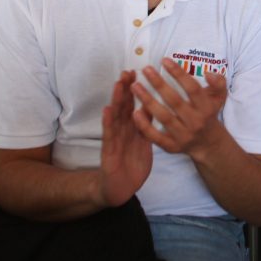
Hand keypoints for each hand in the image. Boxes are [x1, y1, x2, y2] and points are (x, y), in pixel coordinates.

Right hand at [96, 70, 152, 207]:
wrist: (120, 188)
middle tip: (127, 72)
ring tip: (118, 84)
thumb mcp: (143, 142)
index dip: (133, 89)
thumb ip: (146, 125)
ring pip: (115, 117)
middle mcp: (121, 130)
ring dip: (116, 100)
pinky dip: (108, 122)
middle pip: (123, 106)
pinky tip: (107, 110)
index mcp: (132, 128)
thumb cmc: (132, 164)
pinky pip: (109, 136)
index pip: (132, 105)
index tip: (137, 72)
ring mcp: (114, 139)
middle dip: (124, 89)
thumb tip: (153, 106)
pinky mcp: (109, 151)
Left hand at [131, 59, 227, 162]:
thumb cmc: (209, 114)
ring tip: (135, 86)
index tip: (164, 60)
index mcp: (206, 108)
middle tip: (146, 70)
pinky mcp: (172, 147)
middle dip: (159, 84)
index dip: (178, 73)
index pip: (192, 88)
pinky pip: (155, 136)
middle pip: (175, 101)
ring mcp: (183, 135)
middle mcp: (195, 122)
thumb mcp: (219, 98)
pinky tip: (135, 112)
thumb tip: (208, 74)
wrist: (208, 144)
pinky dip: (144, 125)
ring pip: (163, 117)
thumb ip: (218, 82)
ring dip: (147, 101)